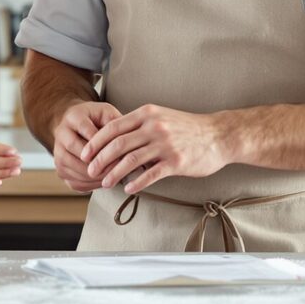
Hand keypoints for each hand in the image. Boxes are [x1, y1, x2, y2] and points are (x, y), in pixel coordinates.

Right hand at [50, 100, 121, 193]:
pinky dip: (92, 185)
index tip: (120, 153)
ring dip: (98, 176)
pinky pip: (76, 182)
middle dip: (102, 164)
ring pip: (77, 170)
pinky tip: (104, 181)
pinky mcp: (60, 170)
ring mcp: (58, 154)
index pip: (87, 131)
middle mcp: (61, 135)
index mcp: (73, 117)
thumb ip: (115, 122)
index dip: (103, 145)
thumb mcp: (106, 112)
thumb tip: (127, 140)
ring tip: (115, 176)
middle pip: (80, 154)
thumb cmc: (94, 119)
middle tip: (119, 169)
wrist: (73, 126)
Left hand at [82, 104, 229, 194]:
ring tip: (105, 183)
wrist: (219, 135)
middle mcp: (154, 127)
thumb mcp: (162, 117)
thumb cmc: (188, 128)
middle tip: (90, 171)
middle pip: (117, 144)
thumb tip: (115, 139)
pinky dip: (136, 183)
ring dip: (114, 174)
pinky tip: (128, 189)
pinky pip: (150, 174)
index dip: (95, 142)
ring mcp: (165, 144)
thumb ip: (140, 125)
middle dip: (99, 160)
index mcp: (147, 114)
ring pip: (130, 160)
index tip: (85, 154)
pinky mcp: (176, 161)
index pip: (113, 127)